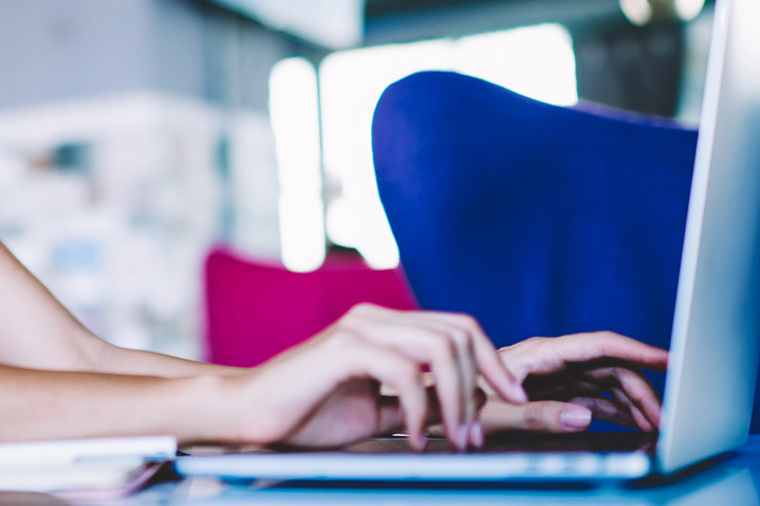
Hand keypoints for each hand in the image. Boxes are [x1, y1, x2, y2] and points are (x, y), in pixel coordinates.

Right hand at [222, 304, 528, 451]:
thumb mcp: (377, 412)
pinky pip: (405, 373)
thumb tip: (473, 405)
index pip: (459, 328)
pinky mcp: (343, 348)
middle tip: (475, 436)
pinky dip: (420, 411)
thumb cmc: (305, 416)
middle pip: (459, 333)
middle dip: (482, 386)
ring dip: (457, 401)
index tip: (512, 401)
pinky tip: (412, 440)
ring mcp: (359, 329)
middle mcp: (375, 318)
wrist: (247, 416)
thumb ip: (420, 403)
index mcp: (385, 327)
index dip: (492, 363)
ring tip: (453, 441)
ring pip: (440, 348)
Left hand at [478, 331, 668, 433]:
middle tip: (664, 419)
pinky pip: (595, 398)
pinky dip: (617, 412)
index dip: (637, 350)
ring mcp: (556, 375)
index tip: (669, 359)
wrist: (441, 403)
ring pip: (607, 384)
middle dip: (642, 390)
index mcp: (542, 353)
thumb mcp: (498, 412)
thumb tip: (585, 417)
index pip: (599, 345)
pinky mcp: (555, 392)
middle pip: (611, 368)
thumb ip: (540, 414)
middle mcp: (554, 359)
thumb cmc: (462, 400)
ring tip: (655, 427)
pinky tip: (633, 426)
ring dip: (633, 404)